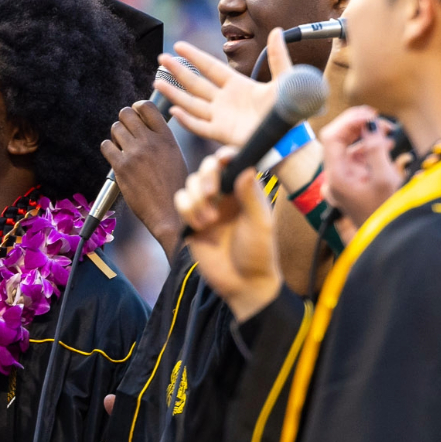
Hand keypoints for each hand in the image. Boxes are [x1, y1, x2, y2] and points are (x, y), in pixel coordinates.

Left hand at [101, 103, 188, 247]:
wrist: (169, 212)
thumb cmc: (174, 187)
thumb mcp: (175, 156)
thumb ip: (161, 140)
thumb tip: (147, 127)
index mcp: (166, 137)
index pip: (147, 107)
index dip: (138, 107)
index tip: (135, 113)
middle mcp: (151, 141)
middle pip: (127, 113)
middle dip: (124, 120)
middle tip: (126, 131)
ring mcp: (135, 153)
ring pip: (115, 128)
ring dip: (116, 135)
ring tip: (122, 146)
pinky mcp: (122, 167)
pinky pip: (106, 146)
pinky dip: (108, 148)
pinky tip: (115, 156)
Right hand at [157, 31, 293, 148]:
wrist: (291, 134)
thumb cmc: (290, 108)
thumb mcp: (285, 78)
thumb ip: (278, 55)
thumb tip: (278, 31)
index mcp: (238, 85)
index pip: (210, 67)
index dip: (195, 57)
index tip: (179, 46)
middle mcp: (225, 100)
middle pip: (195, 83)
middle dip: (178, 71)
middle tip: (161, 58)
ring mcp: (221, 117)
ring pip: (191, 103)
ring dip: (175, 93)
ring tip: (157, 81)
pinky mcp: (221, 133)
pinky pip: (199, 126)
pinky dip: (186, 120)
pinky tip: (174, 111)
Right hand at [175, 148, 280, 322]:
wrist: (242, 284)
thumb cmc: (258, 253)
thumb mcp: (260, 223)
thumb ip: (251, 195)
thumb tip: (245, 167)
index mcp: (245, 191)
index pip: (232, 164)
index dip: (224, 157)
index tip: (222, 160)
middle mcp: (225, 196)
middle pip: (206, 169)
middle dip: (205, 177)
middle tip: (212, 193)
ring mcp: (207, 208)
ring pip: (189, 185)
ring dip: (196, 199)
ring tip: (210, 221)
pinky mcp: (191, 223)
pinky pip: (180, 203)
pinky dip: (186, 210)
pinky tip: (200, 226)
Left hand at [318, 106, 403, 234]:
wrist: (389, 238)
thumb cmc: (388, 213)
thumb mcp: (386, 179)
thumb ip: (376, 149)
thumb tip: (370, 124)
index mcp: (336, 177)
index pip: (331, 137)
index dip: (349, 120)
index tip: (371, 113)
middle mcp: (334, 178)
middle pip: (337, 140)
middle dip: (359, 127)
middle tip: (383, 123)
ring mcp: (341, 181)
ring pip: (348, 149)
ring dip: (367, 137)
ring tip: (389, 135)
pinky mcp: (351, 184)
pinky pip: (356, 159)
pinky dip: (369, 149)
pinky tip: (386, 146)